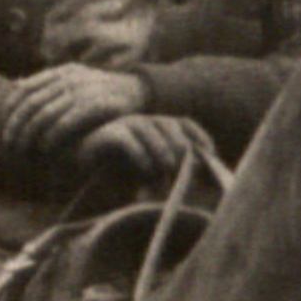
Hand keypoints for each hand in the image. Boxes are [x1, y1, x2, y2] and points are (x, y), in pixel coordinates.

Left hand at [3, 62, 143, 154]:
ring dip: (32, 135)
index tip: (8, 128)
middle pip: (32, 104)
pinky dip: (53, 136)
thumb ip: (48, 81)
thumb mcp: (75, 78)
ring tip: (26, 151)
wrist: (138, 90)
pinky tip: (47, 147)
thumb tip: (16, 84)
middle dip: (18, 127)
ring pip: (45, 114)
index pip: (24, 90)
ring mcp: (83, 91)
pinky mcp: (97, 105)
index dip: (11, 110)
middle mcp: (69, 79)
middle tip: (11, 146)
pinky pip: (66, 122)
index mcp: (61, 72)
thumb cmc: (101, 90)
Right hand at [80, 108, 202, 187]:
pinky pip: (126, 139)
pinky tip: (146, 170)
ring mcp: (126, 124)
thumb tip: (197, 177)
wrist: (89, 176)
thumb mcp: (158, 175)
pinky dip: (139, 154)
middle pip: (170, 124)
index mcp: (162, 128)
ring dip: (161, 150)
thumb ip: (176, 173)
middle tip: (186, 168)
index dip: (200, 138)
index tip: (211, 156)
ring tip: (167, 170)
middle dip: (181, 146)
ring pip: (149, 128)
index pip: (187, 124)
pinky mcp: (108, 134)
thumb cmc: (128, 176)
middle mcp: (147, 122)